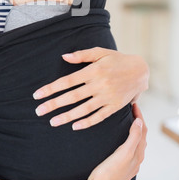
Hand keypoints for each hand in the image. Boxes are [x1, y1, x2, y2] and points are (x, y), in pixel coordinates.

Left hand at [33, 47, 148, 129]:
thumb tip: (64, 56)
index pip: (67, 81)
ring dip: (67, 116)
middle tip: (39, 111)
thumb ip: (82, 55)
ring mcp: (107, 97)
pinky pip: (99, 117)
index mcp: (93, 71)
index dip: (51, 88)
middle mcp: (99, 85)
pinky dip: (87, 122)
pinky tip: (74, 126)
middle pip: (72, 97)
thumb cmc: (117, 59)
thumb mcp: (101, 52)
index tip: (37, 95)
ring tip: (52, 122)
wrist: (141, 71)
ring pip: (83, 109)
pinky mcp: (115, 106)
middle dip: (54, 104)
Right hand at [83, 103, 146, 179]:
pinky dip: (126, 138)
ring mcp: (127, 164)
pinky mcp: (119, 167)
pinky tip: (118, 138)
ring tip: (125, 119)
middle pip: (139, 135)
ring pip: (133, 142)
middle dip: (136, 121)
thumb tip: (139, 121)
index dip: (139, 115)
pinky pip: (126, 149)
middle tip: (129, 108)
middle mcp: (135, 159)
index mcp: (137, 154)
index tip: (132, 104)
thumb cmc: (110, 173)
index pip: (142, 130)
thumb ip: (133, 137)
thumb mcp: (124, 153)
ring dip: (131, 130)